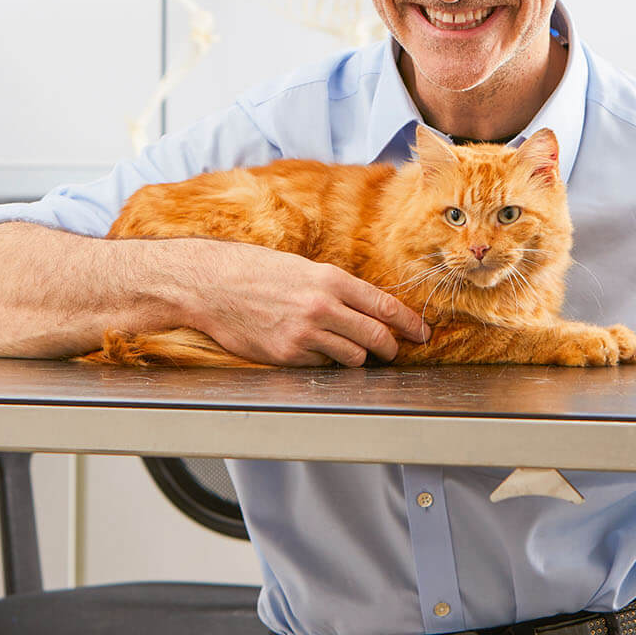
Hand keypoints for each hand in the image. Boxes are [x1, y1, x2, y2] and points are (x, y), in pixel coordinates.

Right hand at [186, 244, 430, 366]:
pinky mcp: (288, 355)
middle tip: (393, 350)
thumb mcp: (304, 269)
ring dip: (356, 356)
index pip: (385, 306)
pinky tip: (308, 347)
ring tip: (345, 347)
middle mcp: (323, 307)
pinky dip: (323, 361)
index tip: (422, 333)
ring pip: (354, 356)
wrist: (213, 285)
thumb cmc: (257, 272)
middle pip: (377, 336)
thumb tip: (370, 308)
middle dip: (391, 347)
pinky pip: (322, 366)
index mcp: (331, 279)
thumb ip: (337, 289)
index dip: (410, 323)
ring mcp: (306, 334)